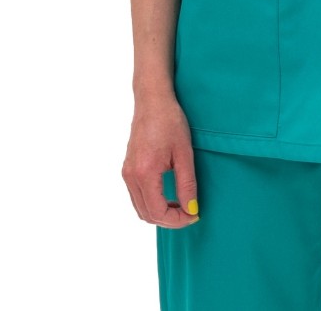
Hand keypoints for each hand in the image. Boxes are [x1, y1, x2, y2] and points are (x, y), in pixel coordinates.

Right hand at [122, 92, 200, 228]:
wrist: (152, 100)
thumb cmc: (170, 121)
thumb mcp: (184, 153)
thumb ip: (186, 184)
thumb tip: (191, 209)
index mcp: (144, 173)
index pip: (157, 212)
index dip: (177, 220)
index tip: (194, 215)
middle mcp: (131, 176)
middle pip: (146, 215)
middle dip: (169, 220)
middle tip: (190, 212)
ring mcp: (126, 172)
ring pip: (140, 208)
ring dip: (159, 213)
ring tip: (181, 205)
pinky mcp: (127, 168)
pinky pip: (136, 196)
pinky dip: (151, 203)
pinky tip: (168, 195)